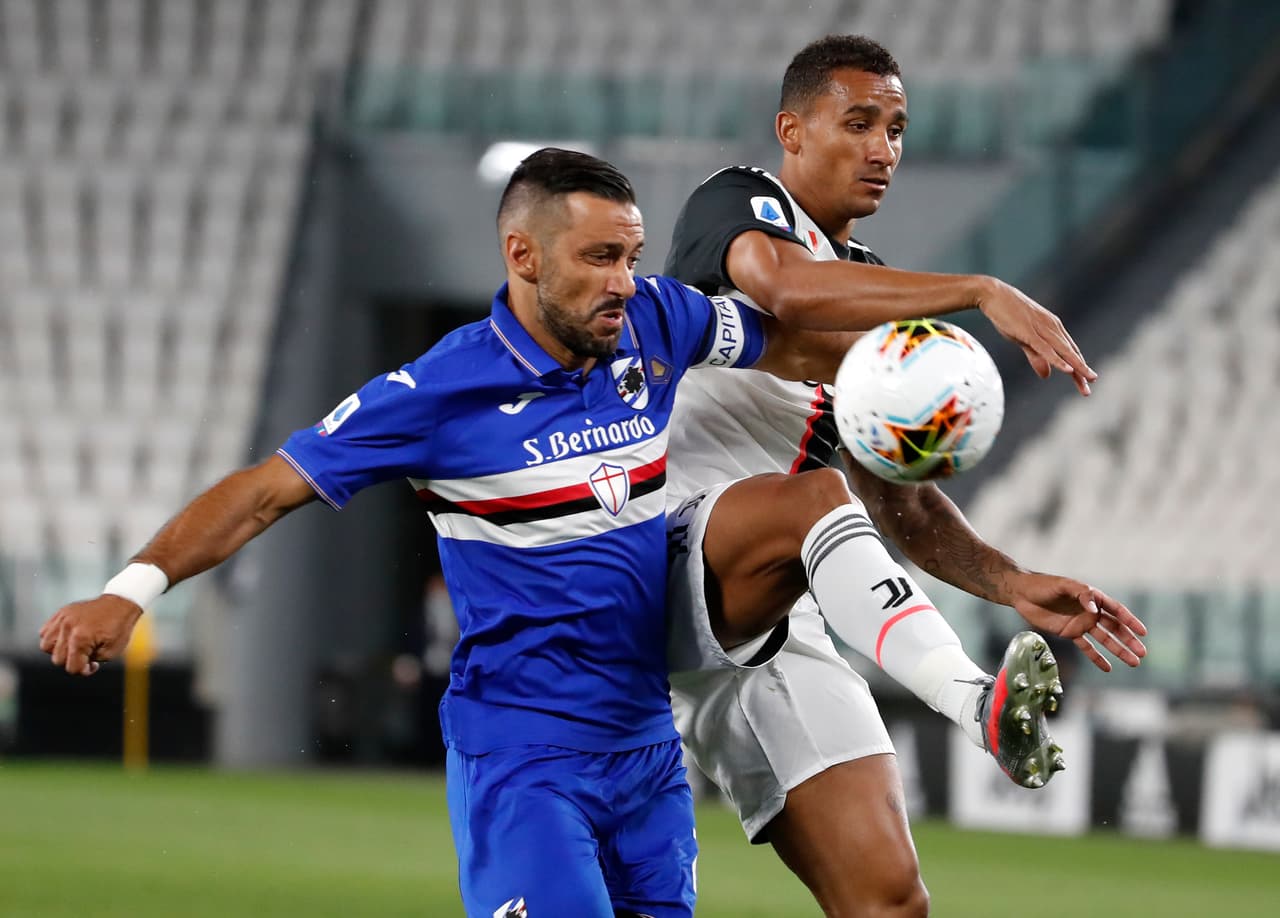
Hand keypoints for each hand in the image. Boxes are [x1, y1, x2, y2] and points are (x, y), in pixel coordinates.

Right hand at [38, 595, 143, 675]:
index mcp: (81, 638)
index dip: (84, 671)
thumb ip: (91, 662)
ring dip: (59, 651)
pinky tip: (67, 637)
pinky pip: (45, 632)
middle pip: (58, 659)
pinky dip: (53, 638)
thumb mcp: (111, 652)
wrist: (121, 604)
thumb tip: (78, 664)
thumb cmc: (119, 627)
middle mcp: (67, 627)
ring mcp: (62, 618)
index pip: (72, 667)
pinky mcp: (61, 613)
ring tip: (75, 646)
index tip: (93, 665)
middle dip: (72, 661)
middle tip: (86, 655)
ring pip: (46, 646)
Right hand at [976, 277, 1095, 395]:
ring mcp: (1042, 328)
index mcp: (1053, 328)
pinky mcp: (1030, 332)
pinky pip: (1046, 348)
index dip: (1079, 367)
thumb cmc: (1008, 315)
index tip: (1086, 382)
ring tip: (1087, 379)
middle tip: (1090, 386)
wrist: (994, 295)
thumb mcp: (1024, 339)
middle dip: (1082, 370)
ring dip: (1077, 366)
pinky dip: (1058, 359)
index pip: (1070, 351)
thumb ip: (1036, 357)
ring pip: (1064, 351)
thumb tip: (1047, 375)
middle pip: (1071, 352)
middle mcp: (1053, 327)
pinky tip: (1068, 370)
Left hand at [1006, 572, 1146, 671]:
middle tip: (1142, 653)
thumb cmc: (1043, 585)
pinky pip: (1086, 647)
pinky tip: (1108, 668)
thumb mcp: (1063, 585)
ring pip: (1104, 639)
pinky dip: (1097, 658)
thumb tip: (1094, 609)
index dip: (1130, 621)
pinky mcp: (1069, 633)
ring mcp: (1081, 623)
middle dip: (1129, 640)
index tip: (1143, 632)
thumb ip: (1081, 594)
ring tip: (1134, 662)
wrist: (1021, 594)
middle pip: (1114, 628)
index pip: (1116, 610)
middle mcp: (1090, 611)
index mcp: (1092, 597)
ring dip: (1119, 651)